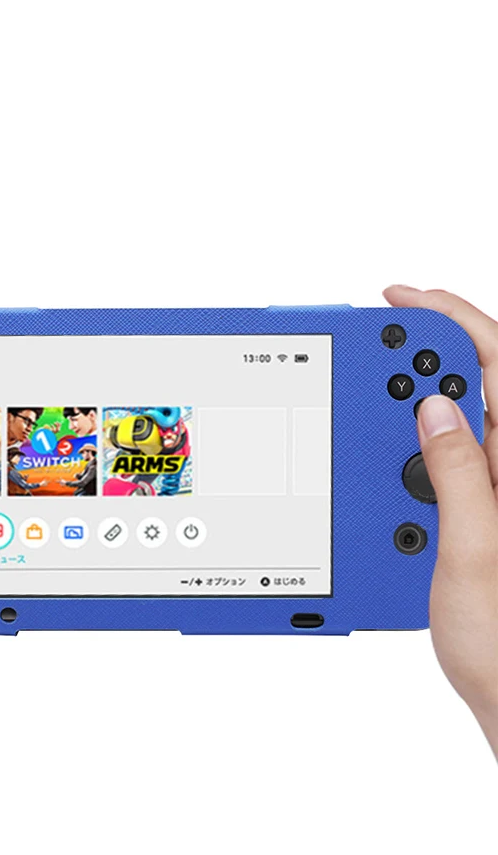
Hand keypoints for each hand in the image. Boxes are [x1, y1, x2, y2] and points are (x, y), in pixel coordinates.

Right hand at [384, 286, 497, 756]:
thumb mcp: (473, 552)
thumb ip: (459, 475)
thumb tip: (436, 408)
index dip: (453, 321)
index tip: (401, 302)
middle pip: (479, 385)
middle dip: (425, 355)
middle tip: (373, 351)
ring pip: (457, 423)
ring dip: (411, 407)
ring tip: (371, 405)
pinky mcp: (482, 516)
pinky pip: (447, 465)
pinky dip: (411, 452)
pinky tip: (387, 462)